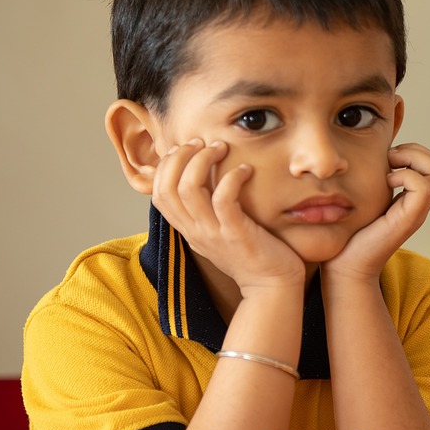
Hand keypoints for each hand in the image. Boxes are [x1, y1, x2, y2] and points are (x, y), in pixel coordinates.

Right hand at [151, 139, 305, 291]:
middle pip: (167, 187)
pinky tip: (245, 170)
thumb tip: (202, 179)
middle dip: (180, 157)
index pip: (158, 193)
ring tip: (221, 147)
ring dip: (202, 161)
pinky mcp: (236, 234)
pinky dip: (231, 178)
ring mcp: (213, 234)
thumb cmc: (250, 254)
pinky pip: (223, 200)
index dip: (166, 166)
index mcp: (188, 229)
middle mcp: (194, 231)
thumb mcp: (218, 232)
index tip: (185, 148)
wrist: (271, 286)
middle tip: (201, 142)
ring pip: (189, 189)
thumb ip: (205, 211)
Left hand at [325, 143, 429, 282]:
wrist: (345, 266)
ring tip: (390, 168)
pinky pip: (422, 187)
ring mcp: (416, 213)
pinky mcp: (407, 220)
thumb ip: (375, 182)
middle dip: (416, 152)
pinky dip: (405, 175)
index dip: (415, 152)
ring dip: (413, 160)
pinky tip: (386, 183)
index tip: (388, 158)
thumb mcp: (366, 200)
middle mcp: (419, 207)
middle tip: (390, 159)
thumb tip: (370, 156)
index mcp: (412, 201)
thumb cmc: (350, 234)